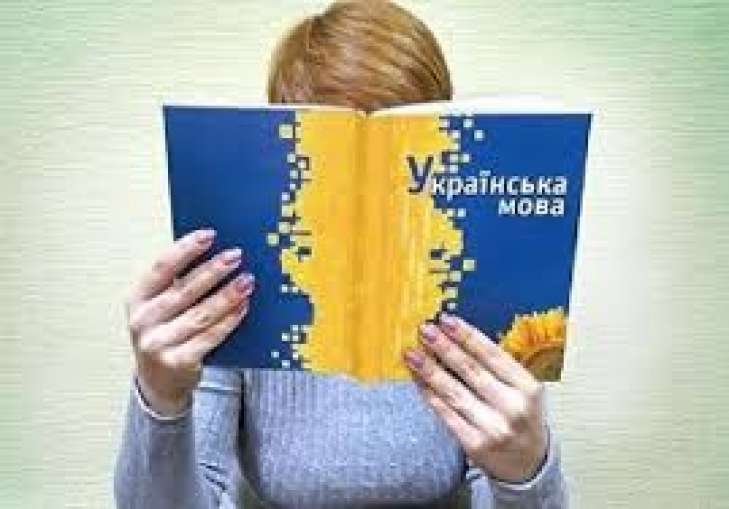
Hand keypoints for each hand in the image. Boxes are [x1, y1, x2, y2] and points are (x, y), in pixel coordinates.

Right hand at [124, 229, 253, 416]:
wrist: (158, 382)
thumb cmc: (164, 333)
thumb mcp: (160, 307)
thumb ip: (178, 283)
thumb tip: (215, 253)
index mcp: (137, 299)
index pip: (161, 268)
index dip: (185, 249)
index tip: (209, 235)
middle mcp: (143, 321)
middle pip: (184, 290)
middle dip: (213, 270)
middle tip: (236, 255)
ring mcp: (158, 344)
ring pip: (200, 315)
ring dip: (227, 295)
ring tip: (246, 281)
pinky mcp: (178, 362)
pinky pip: (209, 337)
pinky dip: (229, 321)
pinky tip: (243, 307)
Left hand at [404, 314, 547, 482]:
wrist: (529, 465)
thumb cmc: (522, 419)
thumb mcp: (523, 390)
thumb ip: (499, 368)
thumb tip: (458, 337)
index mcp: (528, 388)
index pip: (493, 355)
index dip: (467, 336)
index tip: (446, 320)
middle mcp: (513, 407)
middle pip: (471, 371)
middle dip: (444, 348)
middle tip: (424, 330)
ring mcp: (494, 428)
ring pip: (454, 392)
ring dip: (430, 370)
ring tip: (412, 353)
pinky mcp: (475, 444)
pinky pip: (447, 414)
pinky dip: (430, 395)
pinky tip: (418, 380)